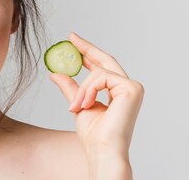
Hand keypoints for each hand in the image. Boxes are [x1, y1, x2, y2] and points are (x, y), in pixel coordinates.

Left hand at [50, 32, 143, 158]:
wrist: (102, 150)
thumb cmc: (95, 135)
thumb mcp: (78, 105)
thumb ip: (71, 88)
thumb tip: (56, 73)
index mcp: (119, 92)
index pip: (104, 66)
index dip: (89, 53)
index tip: (74, 42)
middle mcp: (129, 87)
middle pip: (106, 60)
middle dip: (87, 48)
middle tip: (71, 38)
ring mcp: (132, 87)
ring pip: (99, 72)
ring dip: (82, 88)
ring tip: (75, 107)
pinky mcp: (132, 88)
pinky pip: (102, 78)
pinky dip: (88, 90)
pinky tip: (85, 105)